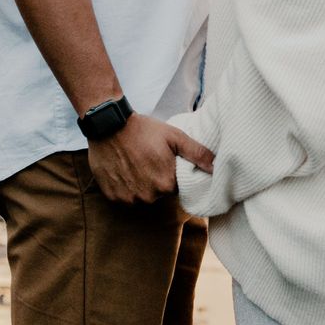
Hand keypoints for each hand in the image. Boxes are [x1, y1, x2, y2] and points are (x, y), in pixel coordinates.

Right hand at [87, 113, 213, 203]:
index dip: (172, 173)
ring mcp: (129, 198)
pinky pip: (124, 197)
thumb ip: (197, 153)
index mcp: (166, 184)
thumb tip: (215, 167)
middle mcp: (148, 196)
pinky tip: (124, 169)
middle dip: (157, 179)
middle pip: (159, 193)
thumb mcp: (174, 136)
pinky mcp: (113, 197)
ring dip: (141, 184)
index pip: (176, 187)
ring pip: (141, 196)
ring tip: (136, 163)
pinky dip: (125, 187)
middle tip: (149, 159)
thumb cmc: (144, 129)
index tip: (165, 161)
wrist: (109, 125)